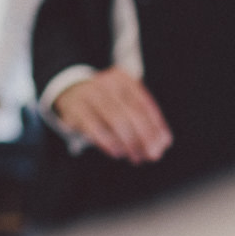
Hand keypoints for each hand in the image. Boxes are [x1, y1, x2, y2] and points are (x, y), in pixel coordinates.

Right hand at [53, 68, 171, 163]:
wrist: (70, 91)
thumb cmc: (107, 102)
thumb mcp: (124, 102)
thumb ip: (144, 120)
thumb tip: (164, 142)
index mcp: (123, 78)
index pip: (144, 103)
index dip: (156, 125)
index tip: (163, 144)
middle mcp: (106, 82)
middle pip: (131, 112)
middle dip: (145, 136)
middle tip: (152, 155)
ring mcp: (89, 94)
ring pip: (115, 120)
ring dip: (129, 142)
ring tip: (136, 157)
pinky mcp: (74, 108)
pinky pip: (94, 127)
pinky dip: (108, 141)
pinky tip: (117, 152)